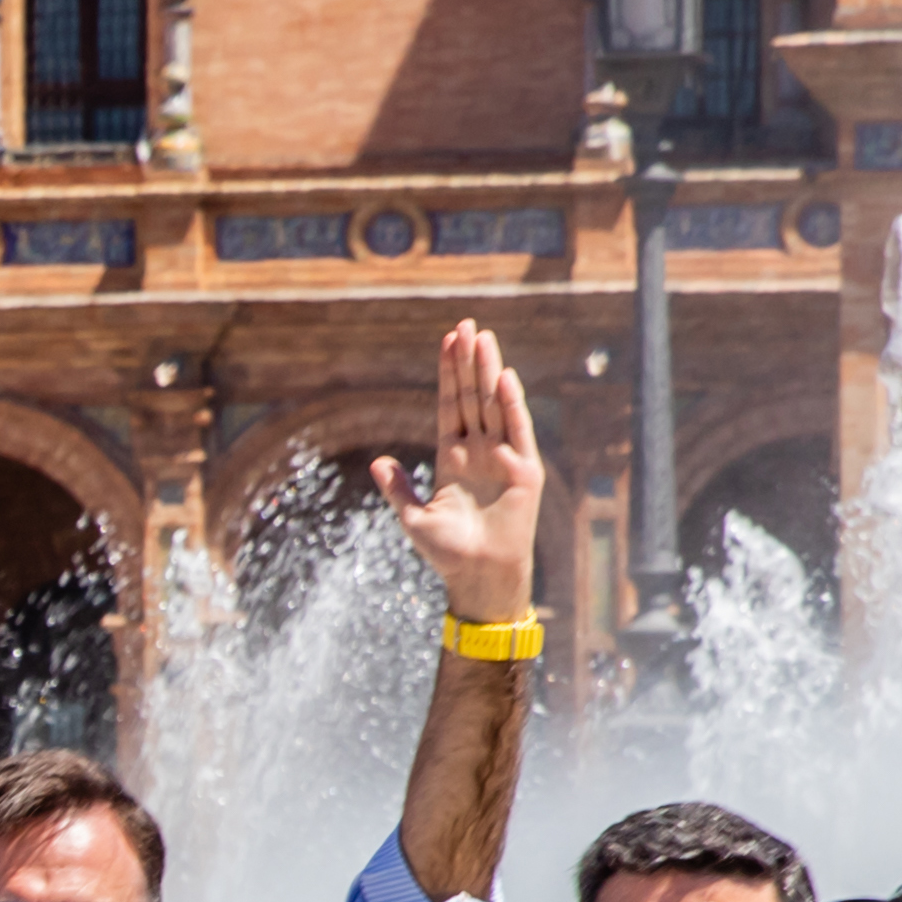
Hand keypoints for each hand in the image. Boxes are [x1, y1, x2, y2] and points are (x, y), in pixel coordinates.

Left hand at [377, 320, 548, 626]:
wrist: (479, 577)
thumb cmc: (448, 553)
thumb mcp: (414, 518)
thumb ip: (398, 488)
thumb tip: (377, 461)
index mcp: (452, 457)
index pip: (450, 405)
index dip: (447, 374)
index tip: (446, 341)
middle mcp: (479, 451)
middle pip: (471, 396)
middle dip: (467, 361)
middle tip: (465, 324)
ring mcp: (503, 457)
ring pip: (494, 404)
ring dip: (488, 371)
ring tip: (483, 337)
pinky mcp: (525, 470)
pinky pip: (518, 430)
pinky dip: (511, 404)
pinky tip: (504, 378)